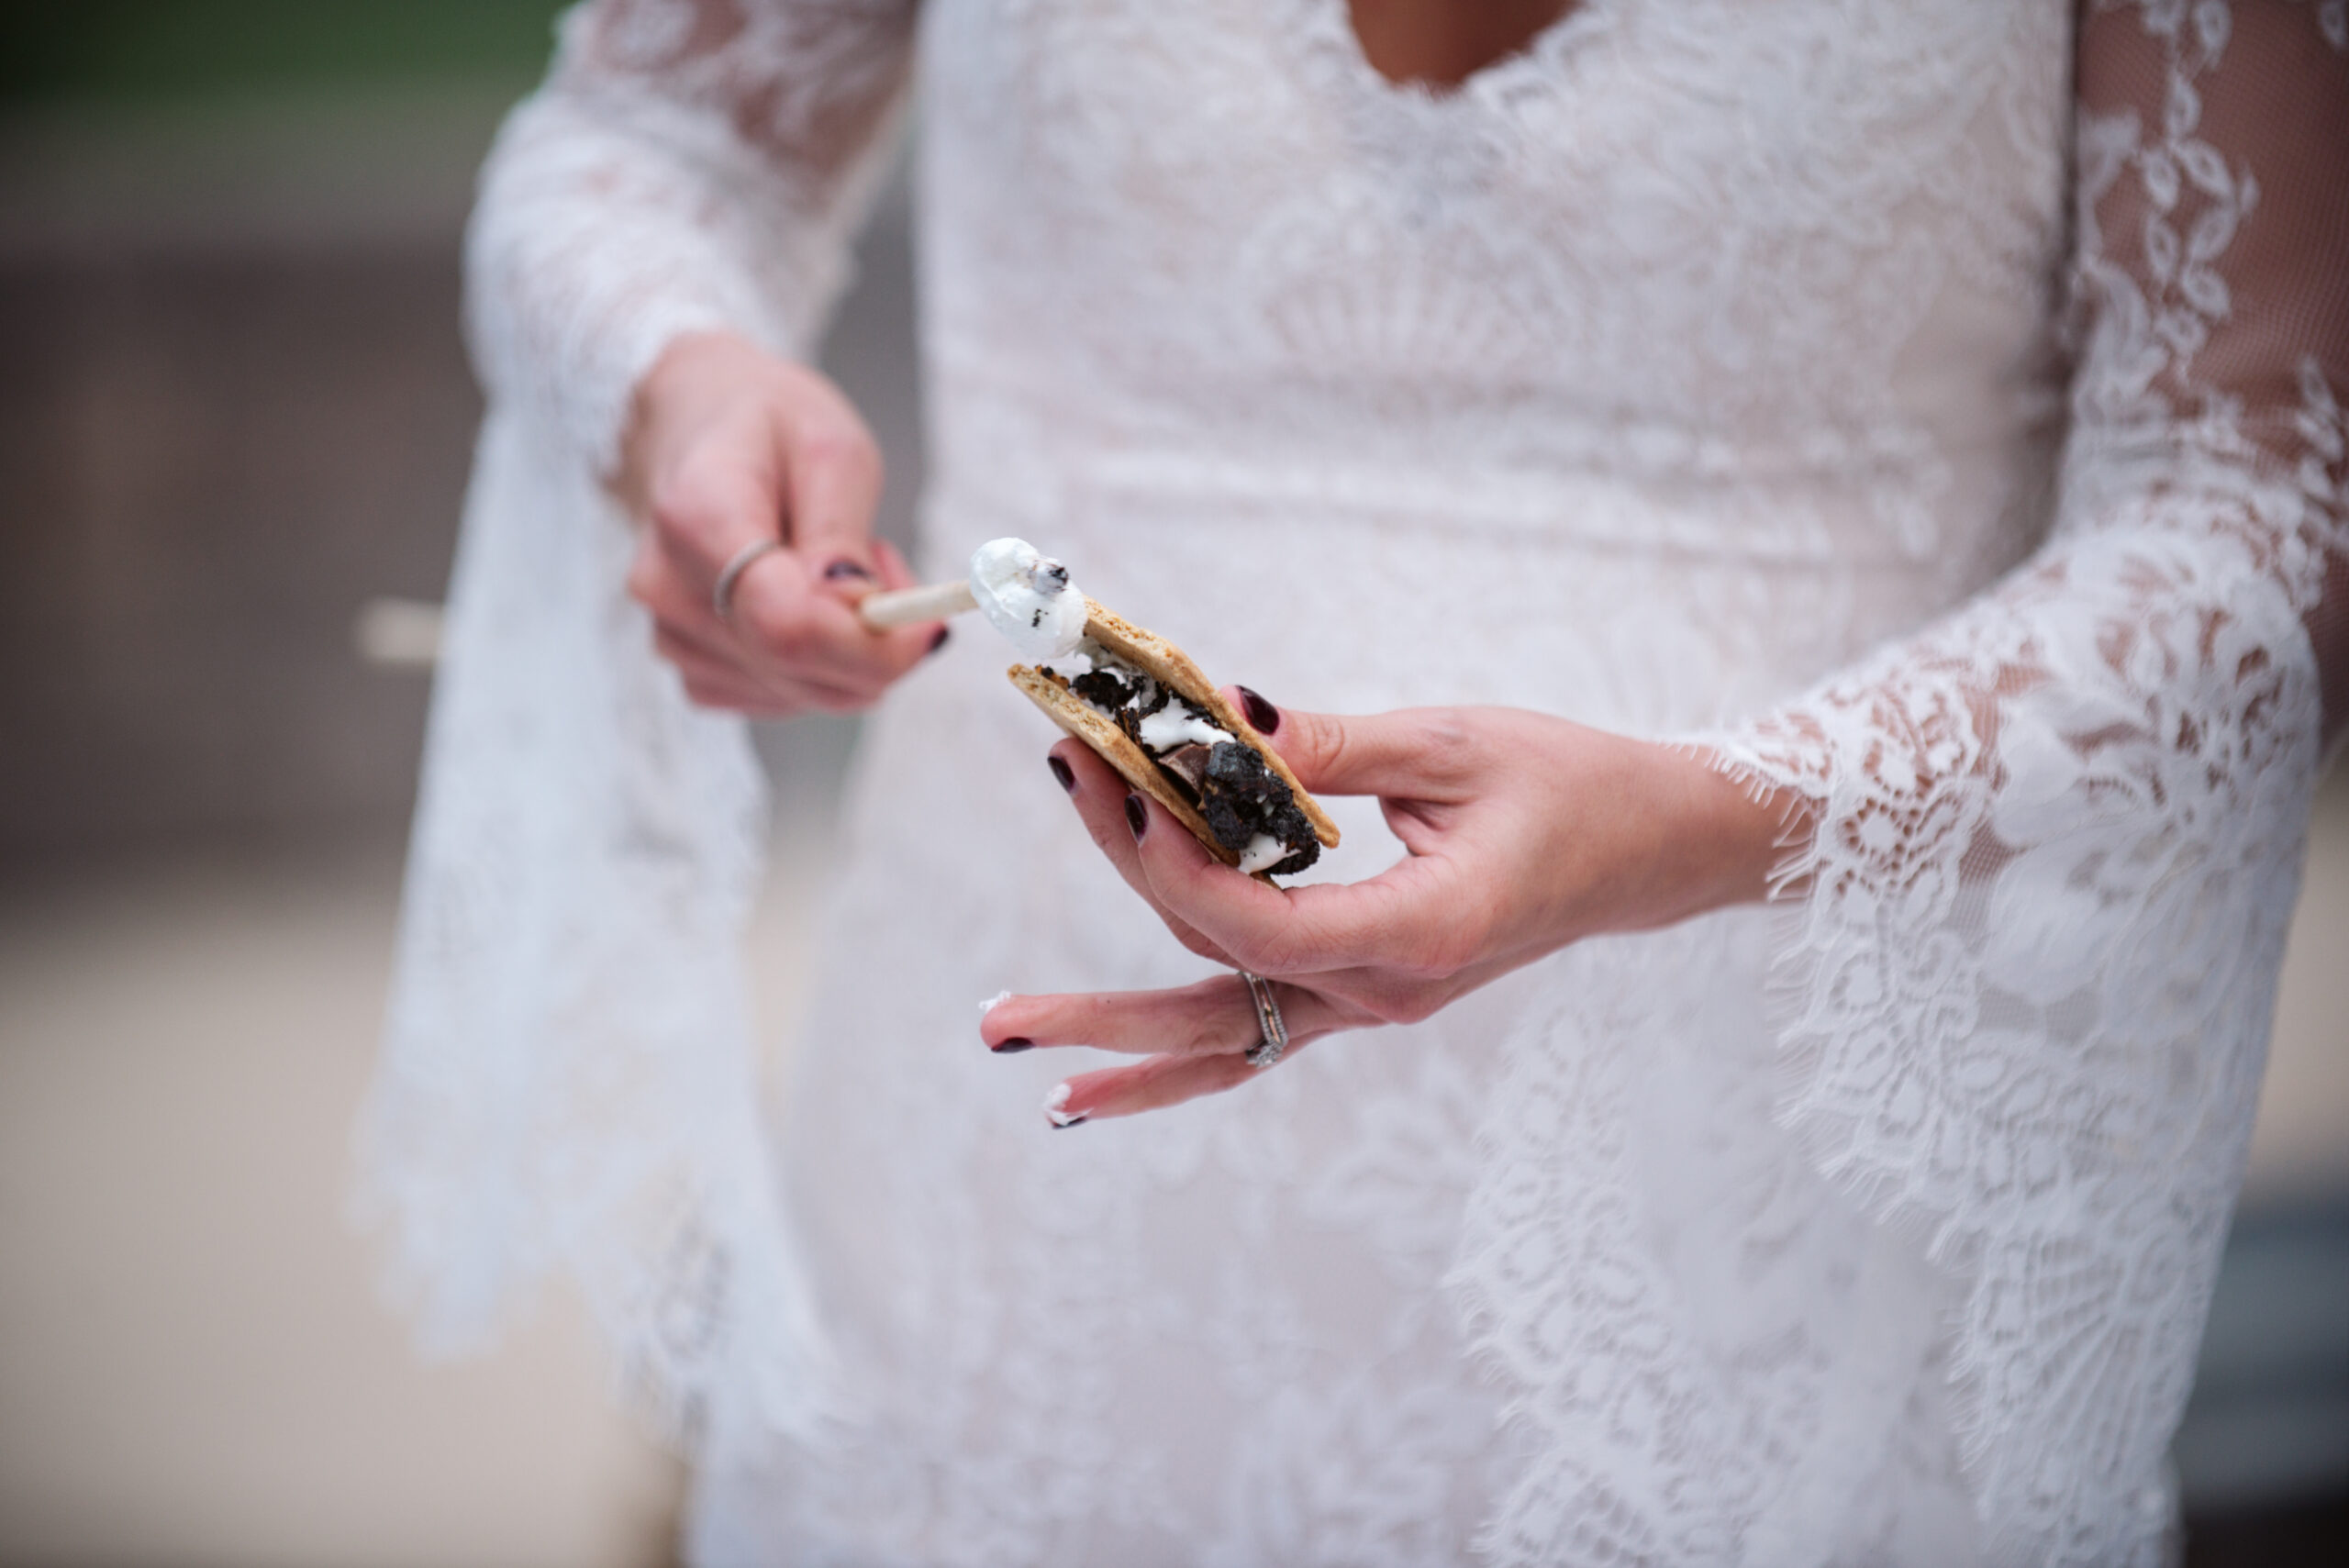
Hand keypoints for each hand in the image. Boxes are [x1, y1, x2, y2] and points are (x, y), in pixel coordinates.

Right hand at [617, 331, 941, 714]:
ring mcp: (672, 635)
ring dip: (850, 650)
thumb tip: (856, 609)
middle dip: (875, 640)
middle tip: (885, 564)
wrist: (699, 427)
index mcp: (697, 516)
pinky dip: (820, 667)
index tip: (930, 622)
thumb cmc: (768, 427)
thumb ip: (840, 534)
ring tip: (838, 565)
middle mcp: (670, 587)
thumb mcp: (829, 449)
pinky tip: (811, 604)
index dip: (871, 645)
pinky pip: (784, 699)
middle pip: (797, 669)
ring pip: (801, 693)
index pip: (786, 626)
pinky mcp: (693, 667)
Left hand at [978, 693, 1794, 1122]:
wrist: (1648, 848)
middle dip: (1102, 988)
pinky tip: (1088, 1091)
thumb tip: (1215, 721)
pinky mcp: (1363, 991)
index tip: (1111, 785)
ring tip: (1009, 1028)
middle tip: (999, 1009)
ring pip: (1222, 1024)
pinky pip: (1253, 1035)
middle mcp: (1387, 992)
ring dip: (1115, 1026)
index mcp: (1418, 935)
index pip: (1256, 925)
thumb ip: (1327, 747)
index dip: (1170, 864)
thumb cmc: (1569, 784)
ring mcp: (1373, 1004)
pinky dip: (1171, 1064)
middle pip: (1215, 985)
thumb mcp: (1452, 745)